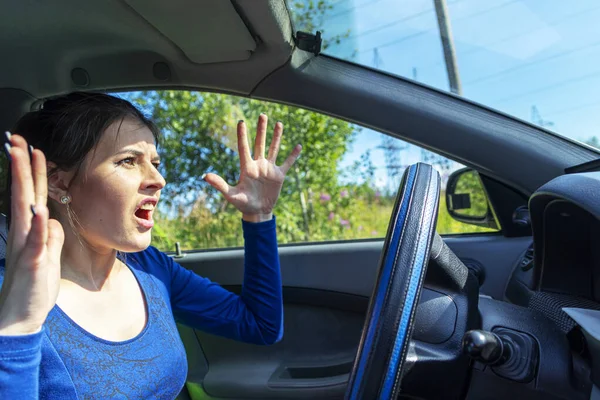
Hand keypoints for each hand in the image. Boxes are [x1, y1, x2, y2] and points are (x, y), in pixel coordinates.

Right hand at [0, 134, 63, 334]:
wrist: (22, 316)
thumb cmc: (34, 286)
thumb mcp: (47, 255)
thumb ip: (50, 236)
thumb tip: (52, 220)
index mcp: (30, 231)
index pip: (33, 194)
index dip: (34, 172)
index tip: (33, 148)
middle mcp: (24, 233)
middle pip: (24, 193)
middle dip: (22, 165)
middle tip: (17, 138)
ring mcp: (26, 246)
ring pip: (25, 208)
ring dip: (25, 183)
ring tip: (22, 158)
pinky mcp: (31, 263)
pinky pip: (36, 241)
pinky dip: (38, 225)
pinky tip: (39, 208)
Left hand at [203, 115, 301, 221]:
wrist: (257, 212)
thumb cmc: (242, 204)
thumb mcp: (231, 195)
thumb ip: (220, 184)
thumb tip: (205, 176)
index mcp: (246, 168)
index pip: (244, 148)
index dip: (242, 135)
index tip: (241, 122)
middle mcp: (258, 165)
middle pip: (260, 143)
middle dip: (261, 129)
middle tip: (262, 115)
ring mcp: (269, 169)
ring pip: (274, 149)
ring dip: (277, 137)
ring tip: (279, 124)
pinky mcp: (278, 176)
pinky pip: (287, 163)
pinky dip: (293, 155)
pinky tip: (298, 146)